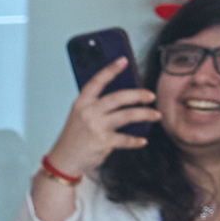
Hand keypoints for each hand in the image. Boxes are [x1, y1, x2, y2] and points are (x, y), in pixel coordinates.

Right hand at [45, 55, 157, 182]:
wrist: (63, 160)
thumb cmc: (74, 137)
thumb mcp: (79, 116)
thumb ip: (96, 106)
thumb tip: (124, 98)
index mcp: (82, 103)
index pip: (97, 81)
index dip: (110, 70)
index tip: (123, 60)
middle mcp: (88, 112)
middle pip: (118, 97)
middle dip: (138, 95)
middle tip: (151, 96)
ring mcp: (96, 127)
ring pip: (127, 116)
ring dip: (145, 114)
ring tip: (156, 115)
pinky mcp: (103, 142)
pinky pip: (126, 139)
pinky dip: (136, 141)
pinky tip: (143, 140)